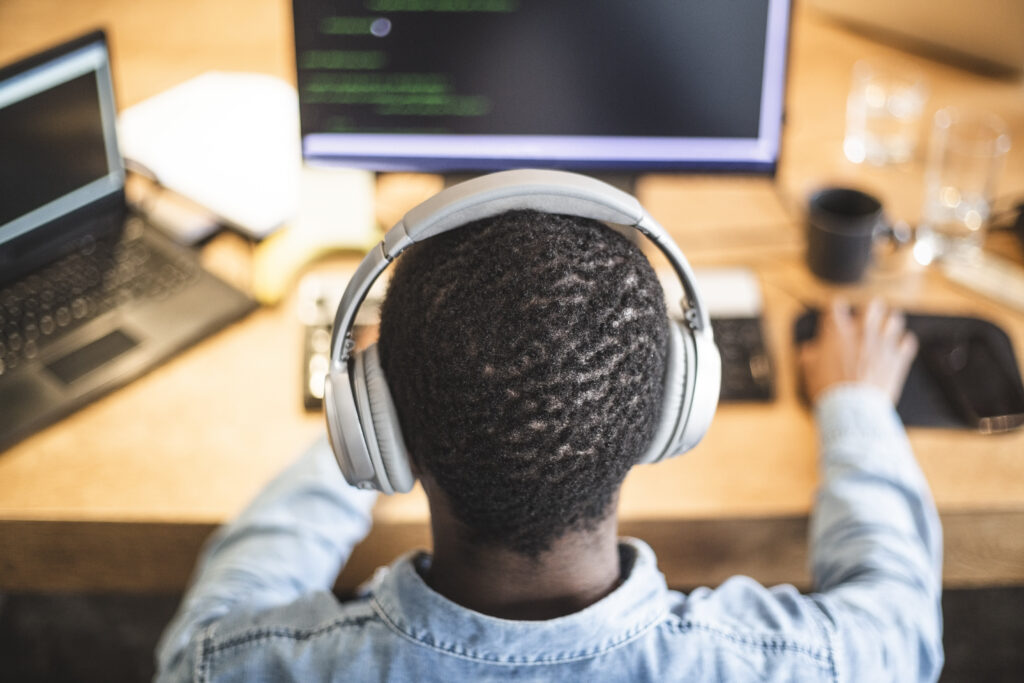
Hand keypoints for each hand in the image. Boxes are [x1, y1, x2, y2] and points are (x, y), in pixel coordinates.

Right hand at [799, 297, 918, 404]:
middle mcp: (862, 332)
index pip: (836, 306)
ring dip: (890, 321)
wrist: (853, 408)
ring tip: (888, 324)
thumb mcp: (810, 371)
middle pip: (872, 306)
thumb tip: (809, 350)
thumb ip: (810, 356)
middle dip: (870, 309)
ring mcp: (883, 344)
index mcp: (838, 332)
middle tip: (868, 313)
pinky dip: (904, 342)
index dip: (835, 308)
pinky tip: (901, 344)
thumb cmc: (830, 390)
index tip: (836, 312)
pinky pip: (908, 342)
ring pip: (894, 319)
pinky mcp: (898, 358)